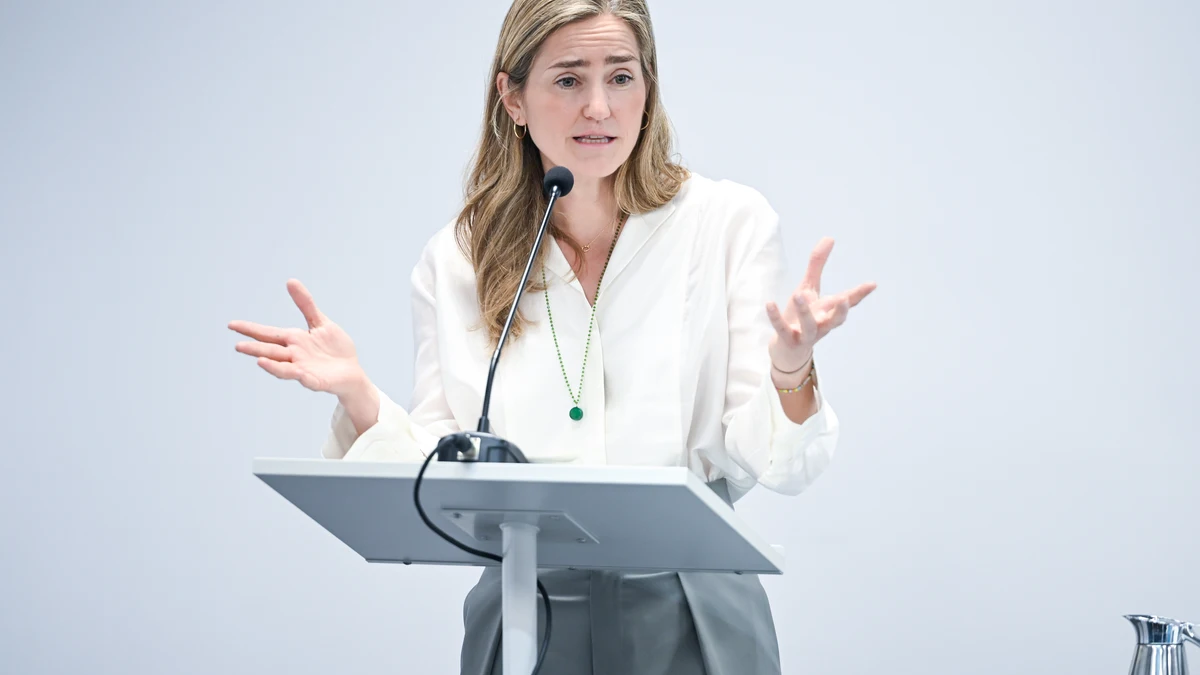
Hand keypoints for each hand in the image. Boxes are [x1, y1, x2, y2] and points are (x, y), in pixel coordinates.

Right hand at [228, 279, 366, 397]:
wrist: (352, 371)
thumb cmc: (335, 349)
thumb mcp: (320, 322)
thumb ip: (305, 304)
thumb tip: (290, 281)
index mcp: (294, 340)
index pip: (268, 334)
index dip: (250, 329)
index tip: (232, 325)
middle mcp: (295, 355)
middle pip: (271, 351)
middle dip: (255, 349)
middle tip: (238, 346)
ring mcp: (304, 369)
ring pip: (284, 367)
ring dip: (271, 365)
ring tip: (258, 360)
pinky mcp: (317, 381)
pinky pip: (307, 379)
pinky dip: (300, 375)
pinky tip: (297, 372)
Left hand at [766, 237, 875, 373]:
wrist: (786, 349)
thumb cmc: (801, 316)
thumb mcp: (808, 288)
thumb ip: (817, 265)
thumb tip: (829, 238)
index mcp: (829, 312)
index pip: (847, 302)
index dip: (860, 294)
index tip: (872, 284)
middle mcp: (821, 324)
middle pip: (835, 320)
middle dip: (841, 311)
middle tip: (845, 299)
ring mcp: (805, 334)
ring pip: (809, 326)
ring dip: (805, 312)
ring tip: (799, 295)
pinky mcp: (787, 339)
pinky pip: (781, 329)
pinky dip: (775, 317)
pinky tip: (769, 303)